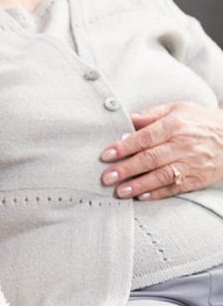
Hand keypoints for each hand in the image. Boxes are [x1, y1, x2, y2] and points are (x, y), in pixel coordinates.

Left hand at [100, 101, 222, 200]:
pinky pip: (176, 187)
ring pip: (162, 176)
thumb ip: (150, 114)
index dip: (124, 147)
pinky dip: (158, 193)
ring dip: (139, 185)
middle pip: (150, 159)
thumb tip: (126, 119)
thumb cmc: (200, 120)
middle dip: (126, 169)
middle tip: (106, 178)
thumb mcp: (177, 109)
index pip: (145, 137)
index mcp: (174, 125)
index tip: (105, 155)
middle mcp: (183, 145)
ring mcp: (192, 163)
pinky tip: (142, 197)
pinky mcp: (198, 178)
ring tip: (120, 192)